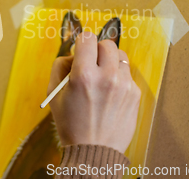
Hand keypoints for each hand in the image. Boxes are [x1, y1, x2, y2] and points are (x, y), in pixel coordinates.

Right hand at [47, 31, 140, 153]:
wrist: (93, 150)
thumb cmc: (71, 123)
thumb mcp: (54, 93)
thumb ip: (60, 66)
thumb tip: (73, 52)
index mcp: (83, 75)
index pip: (87, 38)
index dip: (82, 42)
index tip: (81, 49)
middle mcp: (106, 76)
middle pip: (106, 43)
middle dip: (97, 50)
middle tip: (91, 62)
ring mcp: (124, 85)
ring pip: (120, 56)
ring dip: (110, 62)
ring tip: (102, 77)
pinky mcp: (134, 93)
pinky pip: (127, 74)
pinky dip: (118, 77)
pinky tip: (109, 93)